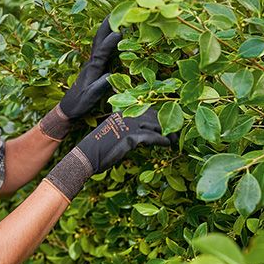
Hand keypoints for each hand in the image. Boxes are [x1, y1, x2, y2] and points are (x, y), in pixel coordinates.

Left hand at [38, 17, 120, 140]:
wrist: (67, 108)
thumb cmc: (79, 103)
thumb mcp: (90, 97)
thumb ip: (100, 86)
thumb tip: (112, 76)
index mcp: (92, 69)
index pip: (102, 52)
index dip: (110, 42)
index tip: (120, 31)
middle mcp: (92, 62)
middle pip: (99, 39)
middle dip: (108, 25)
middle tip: (118, 10)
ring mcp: (92, 63)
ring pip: (99, 41)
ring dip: (107, 28)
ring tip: (116, 15)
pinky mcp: (94, 66)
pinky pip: (102, 48)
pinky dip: (107, 37)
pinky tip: (112, 33)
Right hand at [45, 108, 176, 200]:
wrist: (87, 155)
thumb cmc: (98, 147)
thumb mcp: (112, 131)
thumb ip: (125, 127)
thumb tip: (138, 132)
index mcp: (121, 111)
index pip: (146, 107)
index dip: (159, 113)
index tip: (169, 118)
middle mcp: (126, 114)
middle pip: (154, 114)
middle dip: (167, 122)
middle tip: (176, 130)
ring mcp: (129, 124)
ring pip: (156, 124)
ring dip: (168, 132)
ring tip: (174, 139)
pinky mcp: (131, 137)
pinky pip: (153, 137)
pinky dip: (163, 140)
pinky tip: (168, 144)